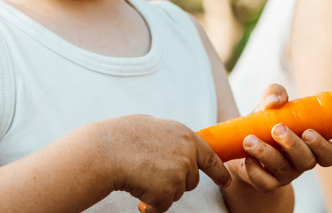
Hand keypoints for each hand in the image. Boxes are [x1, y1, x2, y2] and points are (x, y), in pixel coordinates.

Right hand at [101, 115, 230, 212]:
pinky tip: (137, 189)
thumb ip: (170, 138)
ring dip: (159, 191)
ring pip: (175, 193)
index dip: (219, 172)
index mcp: (186, 136)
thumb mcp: (152, 126)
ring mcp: (179, 174)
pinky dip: (150, 204)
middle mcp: (188, 154)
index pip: (210, 157)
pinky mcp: (167, 192)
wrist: (105, 151)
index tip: (226, 182)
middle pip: (190, 180)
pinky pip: (161, 206)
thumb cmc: (121, 137)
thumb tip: (176, 144)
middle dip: (174, 182)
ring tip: (139, 175)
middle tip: (151, 173)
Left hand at [227, 84, 331, 191]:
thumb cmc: (267, 121)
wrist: (243, 142)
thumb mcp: (271, 103)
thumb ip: (275, 93)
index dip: (322, 146)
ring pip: (282, 170)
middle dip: (292, 145)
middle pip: (306, 161)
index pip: (329, 154)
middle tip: (277, 129)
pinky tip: (247, 157)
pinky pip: (265, 183)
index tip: (308, 131)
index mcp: (311, 144)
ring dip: (266, 153)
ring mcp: (285, 175)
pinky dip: (255, 171)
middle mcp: (301, 162)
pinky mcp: (267, 183)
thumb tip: (274, 101)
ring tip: (249, 139)